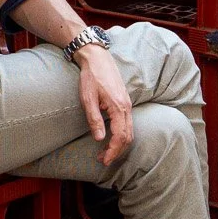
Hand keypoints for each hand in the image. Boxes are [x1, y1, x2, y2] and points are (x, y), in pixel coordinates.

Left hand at [74, 44, 134, 165]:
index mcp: (118, 107)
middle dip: (117, 151)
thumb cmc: (91, 77)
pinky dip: (121, 135)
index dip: (113, 151)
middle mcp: (126, 108)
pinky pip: (128, 124)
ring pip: (129, 131)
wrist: (97, 58)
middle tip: (103, 160)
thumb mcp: (88, 99)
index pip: (120, 136)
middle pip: (128, 137)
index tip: (104, 160)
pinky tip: (111, 138)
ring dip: (119, 144)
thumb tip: (99, 139)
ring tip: (105, 152)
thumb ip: (94, 119)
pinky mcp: (124, 103)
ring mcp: (127, 105)